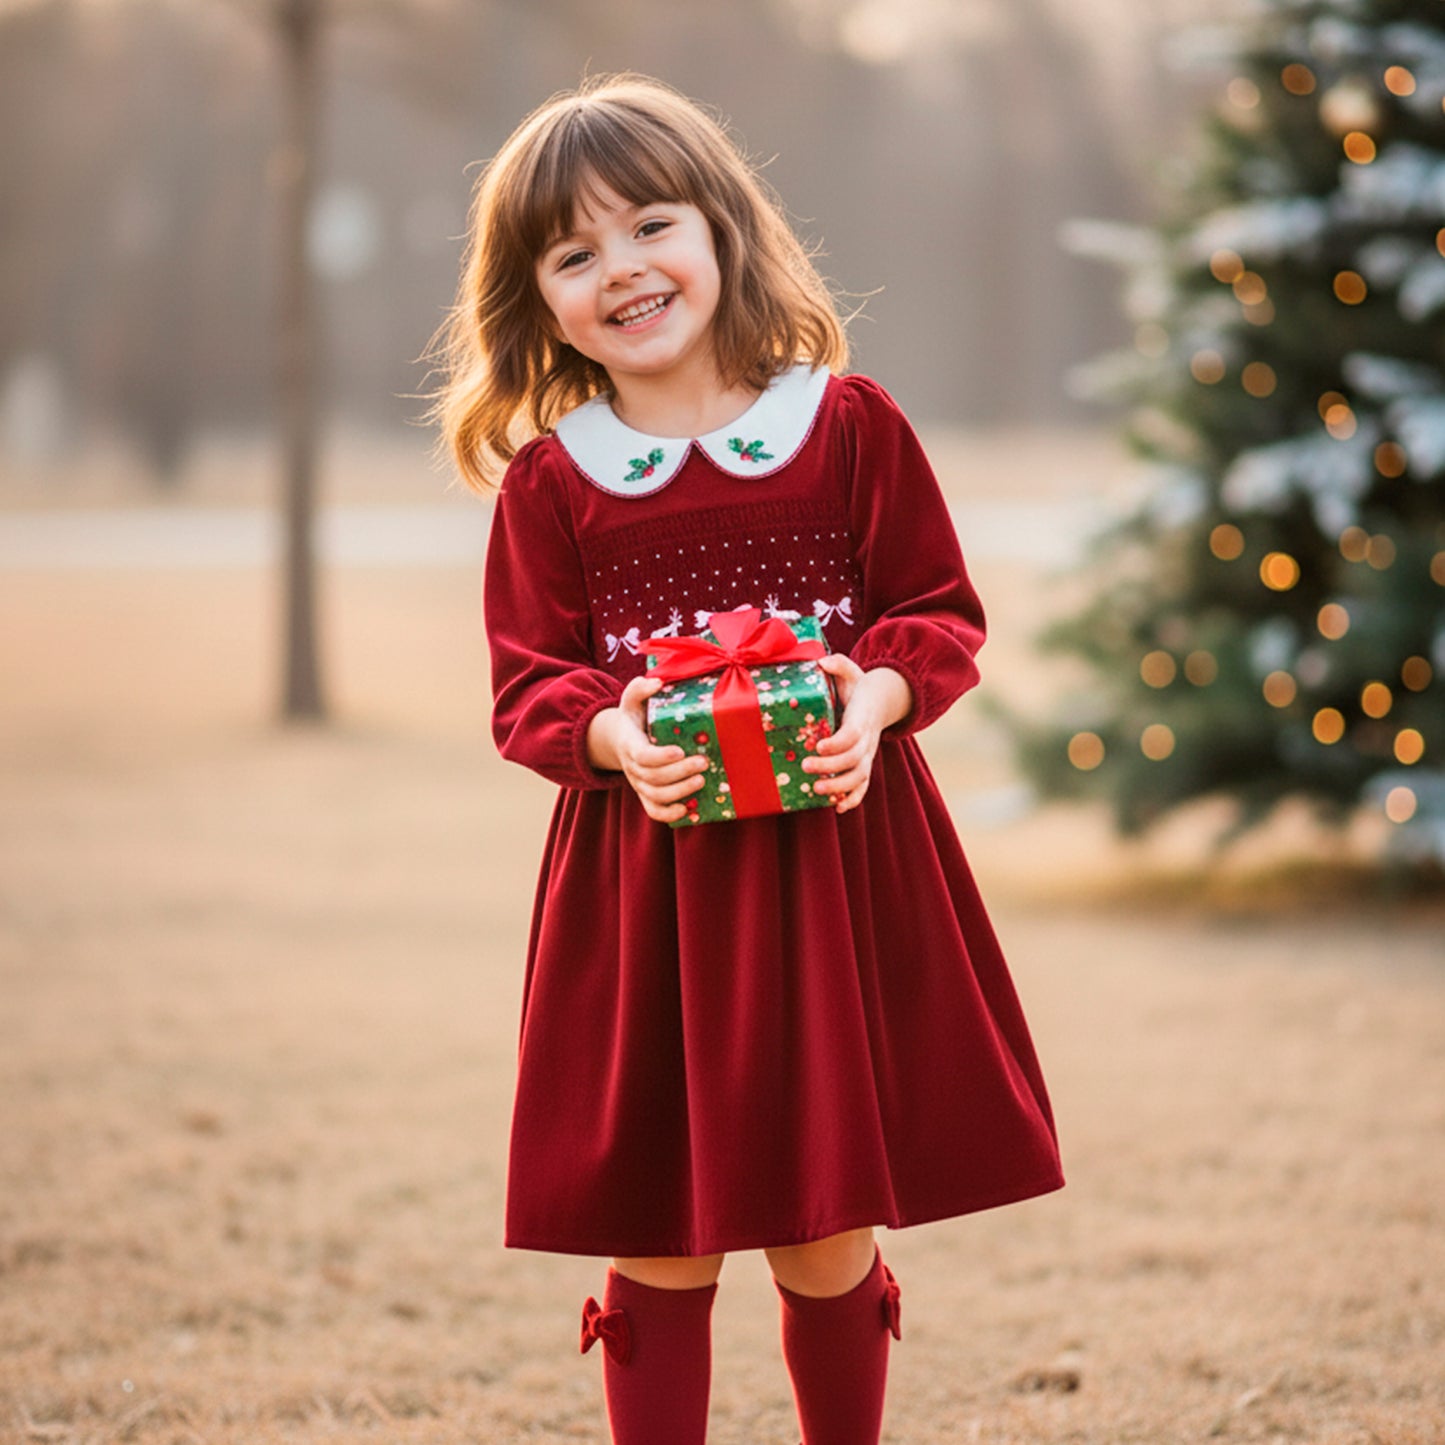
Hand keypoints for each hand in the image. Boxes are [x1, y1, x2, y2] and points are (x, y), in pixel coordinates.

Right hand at [587, 676, 708, 823]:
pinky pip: (653, 811)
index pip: (643, 756)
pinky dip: (669, 814)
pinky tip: (688, 809)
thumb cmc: (634, 717)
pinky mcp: (645, 795)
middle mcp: (632, 768)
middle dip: (680, 773)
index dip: (661, 757)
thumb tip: (658, 682)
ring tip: (702, 781)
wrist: (619, 740)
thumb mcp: (632, 700)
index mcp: (630, 744)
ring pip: (655, 796)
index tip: (680, 750)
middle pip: (654, 778)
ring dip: (680, 792)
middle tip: (703, 762)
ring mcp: (638, 784)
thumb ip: (640, 688)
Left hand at [802, 658, 910, 814]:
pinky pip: (863, 787)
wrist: (880, 701)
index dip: (838, 743)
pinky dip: (854, 799)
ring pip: (859, 777)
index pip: (853, 735)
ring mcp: (867, 755)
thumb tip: (821, 662)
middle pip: (854, 760)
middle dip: (831, 767)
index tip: (818, 745)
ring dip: (839, 787)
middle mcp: (867, 741)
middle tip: (806, 766)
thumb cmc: (857, 688)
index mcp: (862, 719)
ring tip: (816, 790)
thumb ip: (838, 665)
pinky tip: (838, 808)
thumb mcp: (851, 672)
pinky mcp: (864, 765)